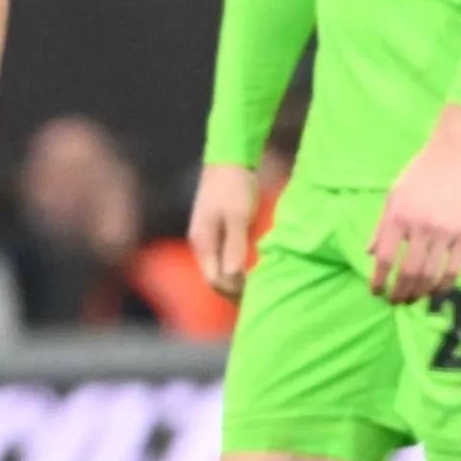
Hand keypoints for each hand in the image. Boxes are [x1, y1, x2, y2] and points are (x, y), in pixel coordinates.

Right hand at [189, 161, 261, 297]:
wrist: (229, 160)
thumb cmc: (234, 186)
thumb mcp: (237, 216)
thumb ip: (234, 246)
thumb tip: (234, 276)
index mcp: (203, 243)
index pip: (215, 280)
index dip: (234, 293)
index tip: (256, 297)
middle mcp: (201, 244)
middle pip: (214, 278)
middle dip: (233, 291)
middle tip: (258, 301)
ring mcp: (207, 238)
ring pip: (218, 269)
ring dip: (235, 281)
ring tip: (256, 290)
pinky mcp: (216, 231)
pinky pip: (223, 258)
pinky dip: (235, 268)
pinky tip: (251, 271)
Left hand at [370, 107, 460, 303]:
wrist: (457, 155)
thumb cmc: (421, 173)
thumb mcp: (394, 195)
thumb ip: (381, 226)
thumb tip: (369, 253)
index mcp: (398, 217)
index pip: (384, 258)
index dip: (378, 280)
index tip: (376, 292)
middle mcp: (420, 227)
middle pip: (408, 272)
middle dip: (400, 292)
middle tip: (396, 301)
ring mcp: (445, 233)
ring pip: (430, 275)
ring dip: (420, 293)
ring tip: (414, 299)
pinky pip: (454, 269)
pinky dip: (444, 286)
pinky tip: (436, 291)